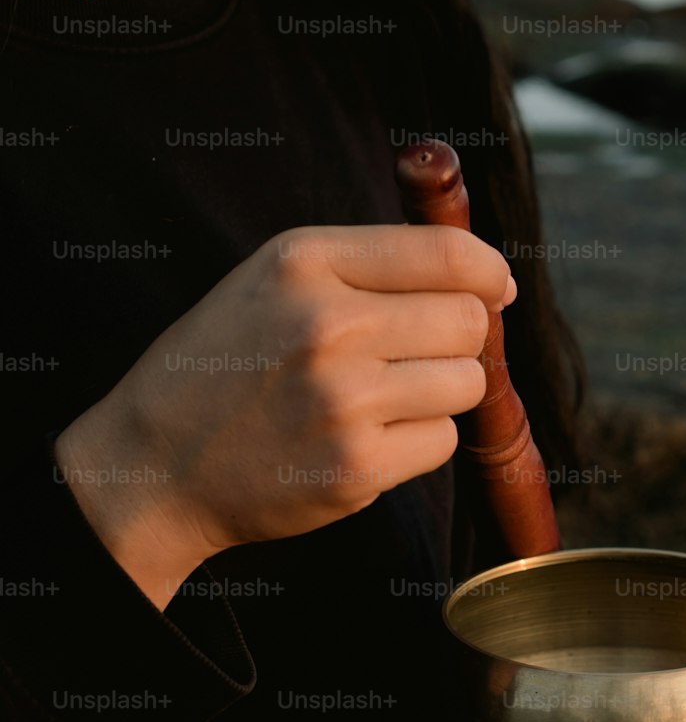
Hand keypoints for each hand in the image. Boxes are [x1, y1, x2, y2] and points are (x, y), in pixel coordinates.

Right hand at [54, 224, 513, 607]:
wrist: (154, 466)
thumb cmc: (224, 367)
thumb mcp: (272, 281)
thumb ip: (367, 265)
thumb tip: (487, 278)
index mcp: (304, 262)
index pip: (447, 253)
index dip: (489, 273)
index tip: (496, 289)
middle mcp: (328, 325)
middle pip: (469, 321)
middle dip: (460, 339)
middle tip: (418, 356)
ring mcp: (345, 401)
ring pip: (467, 384)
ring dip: (442, 393)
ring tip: (385, 399)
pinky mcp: (357, 468)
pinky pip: (443, 442)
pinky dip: (418, 443)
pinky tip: (368, 439)